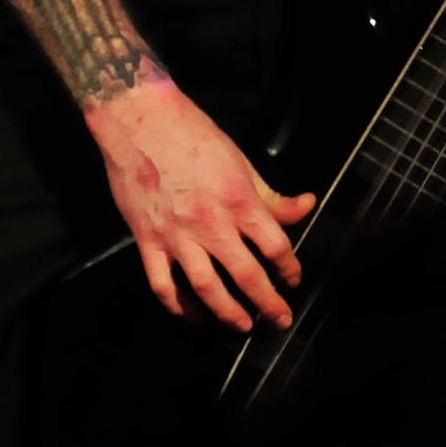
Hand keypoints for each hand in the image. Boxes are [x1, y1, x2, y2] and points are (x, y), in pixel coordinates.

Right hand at [81, 80, 315, 331]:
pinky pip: (163, 285)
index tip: (293, 279)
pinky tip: (192, 315)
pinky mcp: (147, 241)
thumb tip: (305, 205)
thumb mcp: (241, 160)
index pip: (275, 247)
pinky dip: (178, 306)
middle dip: (268, 304)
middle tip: (279, 319)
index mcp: (238, 201)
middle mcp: (210, 224)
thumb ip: (271, 194)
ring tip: (242, 326)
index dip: (289, 269)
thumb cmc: (190, 134)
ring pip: (207, 288)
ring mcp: (177, 236)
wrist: (139, 120)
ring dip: (228, 313)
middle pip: (247, 276)